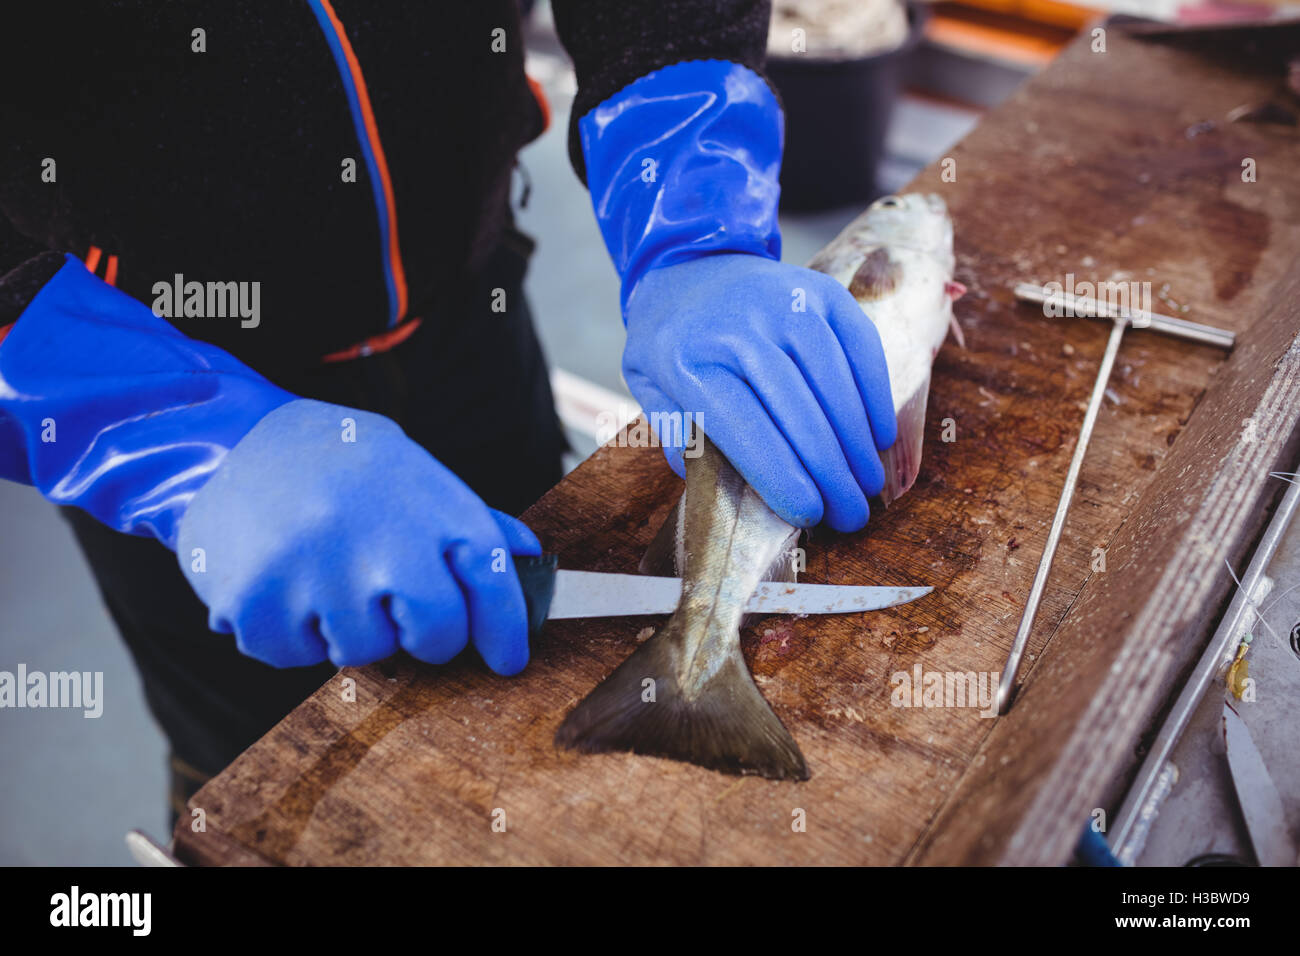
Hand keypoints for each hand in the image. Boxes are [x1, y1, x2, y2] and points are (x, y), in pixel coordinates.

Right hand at [176, 399, 539, 672]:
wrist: (233, 443)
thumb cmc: (342, 467)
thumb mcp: (412, 472)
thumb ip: (467, 519)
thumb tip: (525, 556)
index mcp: (426, 499)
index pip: (490, 578)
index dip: (507, 628)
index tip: (508, 659)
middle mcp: (377, 533)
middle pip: (435, 633)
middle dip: (427, 638)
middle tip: (398, 611)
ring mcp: (316, 569)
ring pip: (363, 652)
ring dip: (351, 630)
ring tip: (326, 575)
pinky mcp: (257, 600)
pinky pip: (296, 657)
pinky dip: (293, 635)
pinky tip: (284, 585)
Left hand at [622, 254, 895, 530]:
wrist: (690, 263)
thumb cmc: (674, 343)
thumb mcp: (649, 389)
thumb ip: (682, 437)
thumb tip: (728, 490)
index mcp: (689, 361)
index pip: (744, 429)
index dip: (781, 475)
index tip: (808, 514)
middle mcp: (739, 328)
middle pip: (796, 410)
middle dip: (829, 471)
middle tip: (850, 515)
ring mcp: (784, 303)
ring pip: (833, 380)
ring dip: (856, 441)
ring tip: (868, 484)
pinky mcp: (822, 291)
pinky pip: (859, 347)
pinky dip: (874, 394)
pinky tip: (880, 436)